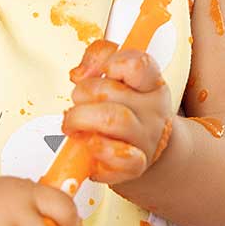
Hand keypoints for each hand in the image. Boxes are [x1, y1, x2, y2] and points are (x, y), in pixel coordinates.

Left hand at [61, 40, 175, 184]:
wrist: (145, 149)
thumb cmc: (125, 109)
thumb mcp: (117, 78)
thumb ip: (97, 60)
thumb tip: (79, 73)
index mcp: (149, 83)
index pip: (139, 64)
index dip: (114, 63)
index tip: (103, 70)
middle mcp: (151, 109)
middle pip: (111, 91)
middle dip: (82, 93)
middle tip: (77, 102)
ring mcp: (145, 138)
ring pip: (114, 120)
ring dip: (81, 118)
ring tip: (73, 124)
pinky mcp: (136, 165)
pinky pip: (121, 157)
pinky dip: (100, 150)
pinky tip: (91, 146)